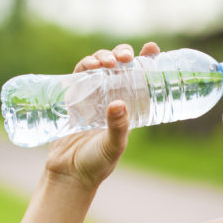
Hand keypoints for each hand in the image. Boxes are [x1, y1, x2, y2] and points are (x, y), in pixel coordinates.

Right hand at [44, 41, 160, 190]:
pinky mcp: (73, 96)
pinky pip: (79, 73)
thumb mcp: (113, 146)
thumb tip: (118, 104)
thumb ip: (118, 128)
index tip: (152, 48)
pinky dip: (86, 64)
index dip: (147, 59)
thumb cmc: (97, 164)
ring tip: (108, 62)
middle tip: (126, 59)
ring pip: (100, 65)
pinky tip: (91, 65)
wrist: (69, 174)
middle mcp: (111, 96)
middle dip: (123, 54)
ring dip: (104, 56)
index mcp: (128, 106)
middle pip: (119, 64)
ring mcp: (91, 95)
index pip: (140, 77)